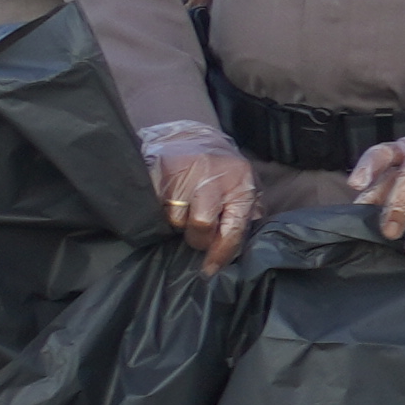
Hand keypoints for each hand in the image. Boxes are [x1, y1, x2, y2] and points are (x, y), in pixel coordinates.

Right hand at [135, 122, 257, 265]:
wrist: (190, 135)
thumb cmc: (222, 169)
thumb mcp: (244, 186)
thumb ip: (248, 215)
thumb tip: (240, 248)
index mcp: (240, 183)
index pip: (232, 228)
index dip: (220, 254)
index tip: (210, 269)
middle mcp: (213, 177)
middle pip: (200, 225)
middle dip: (197, 237)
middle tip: (198, 232)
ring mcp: (183, 172)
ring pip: (175, 219)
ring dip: (177, 223)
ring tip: (184, 208)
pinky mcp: (159, 170)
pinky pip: (156, 207)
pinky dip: (160, 210)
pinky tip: (167, 199)